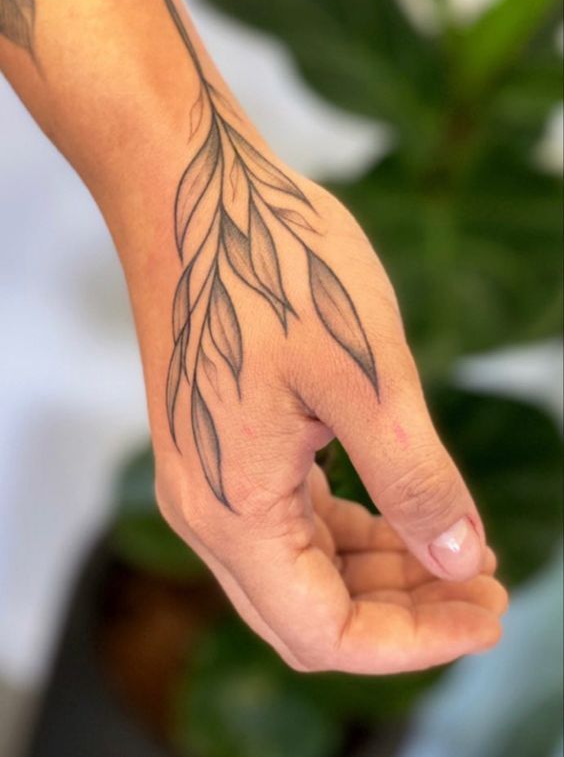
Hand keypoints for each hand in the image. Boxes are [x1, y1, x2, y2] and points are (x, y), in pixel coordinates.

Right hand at [151, 175, 506, 673]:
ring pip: (299, 569)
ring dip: (378, 573)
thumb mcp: (366, 375)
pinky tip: (396, 507)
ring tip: (455, 546)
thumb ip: (414, 480)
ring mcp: (208, 473)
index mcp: (233, 509)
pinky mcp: (220, 439)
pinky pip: (285, 519)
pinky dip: (347, 530)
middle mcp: (207, 507)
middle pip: (309, 613)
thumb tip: (459, 560)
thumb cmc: (271, 265)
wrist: (190, 190)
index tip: (489, 612)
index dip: (416, 642)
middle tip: (484, 584)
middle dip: (403, 614)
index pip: (326, 633)